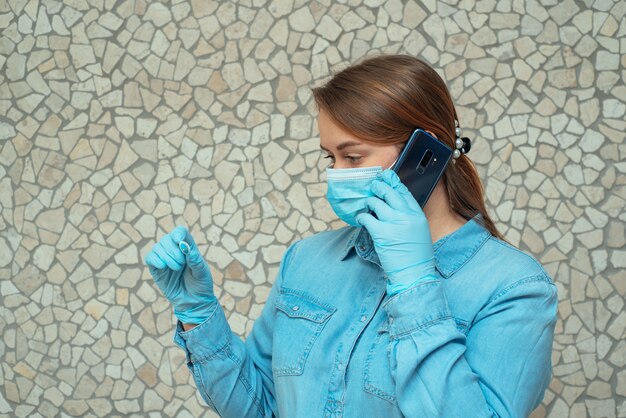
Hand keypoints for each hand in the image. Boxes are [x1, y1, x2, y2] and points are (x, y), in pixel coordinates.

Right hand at [145, 226, 216, 324]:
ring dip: (166, 256)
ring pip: (157, 247)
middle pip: (167, 239)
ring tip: (176, 268)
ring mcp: (164, 259)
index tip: (179, 240)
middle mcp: (175, 251)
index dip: (178, 233)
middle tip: (181, 263)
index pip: (180, 233)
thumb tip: (186, 248)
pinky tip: (163, 266)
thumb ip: (195, 260)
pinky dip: (155, 259)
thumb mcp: (202, 272)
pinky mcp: (156, 269)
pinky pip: (150, 258)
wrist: (194, 302)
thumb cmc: (201, 284)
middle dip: (172, 249)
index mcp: (188, 247)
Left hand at [355, 170, 436, 291]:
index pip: (404, 192)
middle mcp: (406, 215)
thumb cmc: (416, 256)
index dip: (393, 183)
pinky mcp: (381, 233)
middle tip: (372, 185)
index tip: (387, 176)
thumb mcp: (419, 232)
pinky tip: (361, 219)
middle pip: (389, 193)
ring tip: (367, 205)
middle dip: (379, 187)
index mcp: (417, 215)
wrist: (415, 273)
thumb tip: (394, 207)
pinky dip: (362, 217)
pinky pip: (367, 218)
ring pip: (376, 203)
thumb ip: (409, 217)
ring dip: (369, 202)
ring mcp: (393, 223)